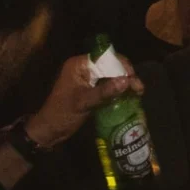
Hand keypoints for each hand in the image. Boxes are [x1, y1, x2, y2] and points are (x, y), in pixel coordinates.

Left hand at [26, 54, 142, 147]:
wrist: (50, 131)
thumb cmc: (62, 114)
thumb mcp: (83, 102)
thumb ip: (104, 91)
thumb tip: (126, 81)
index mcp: (79, 65)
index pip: (105, 57)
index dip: (121, 65)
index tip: (133, 77)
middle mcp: (84, 68)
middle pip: (111, 65)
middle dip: (125, 75)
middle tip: (139, 88)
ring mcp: (88, 78)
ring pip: (111, 75)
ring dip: (124, 82)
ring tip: (138, 92)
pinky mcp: (91, 89)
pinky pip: (108, 84)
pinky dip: (118, 89)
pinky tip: (129, 95)